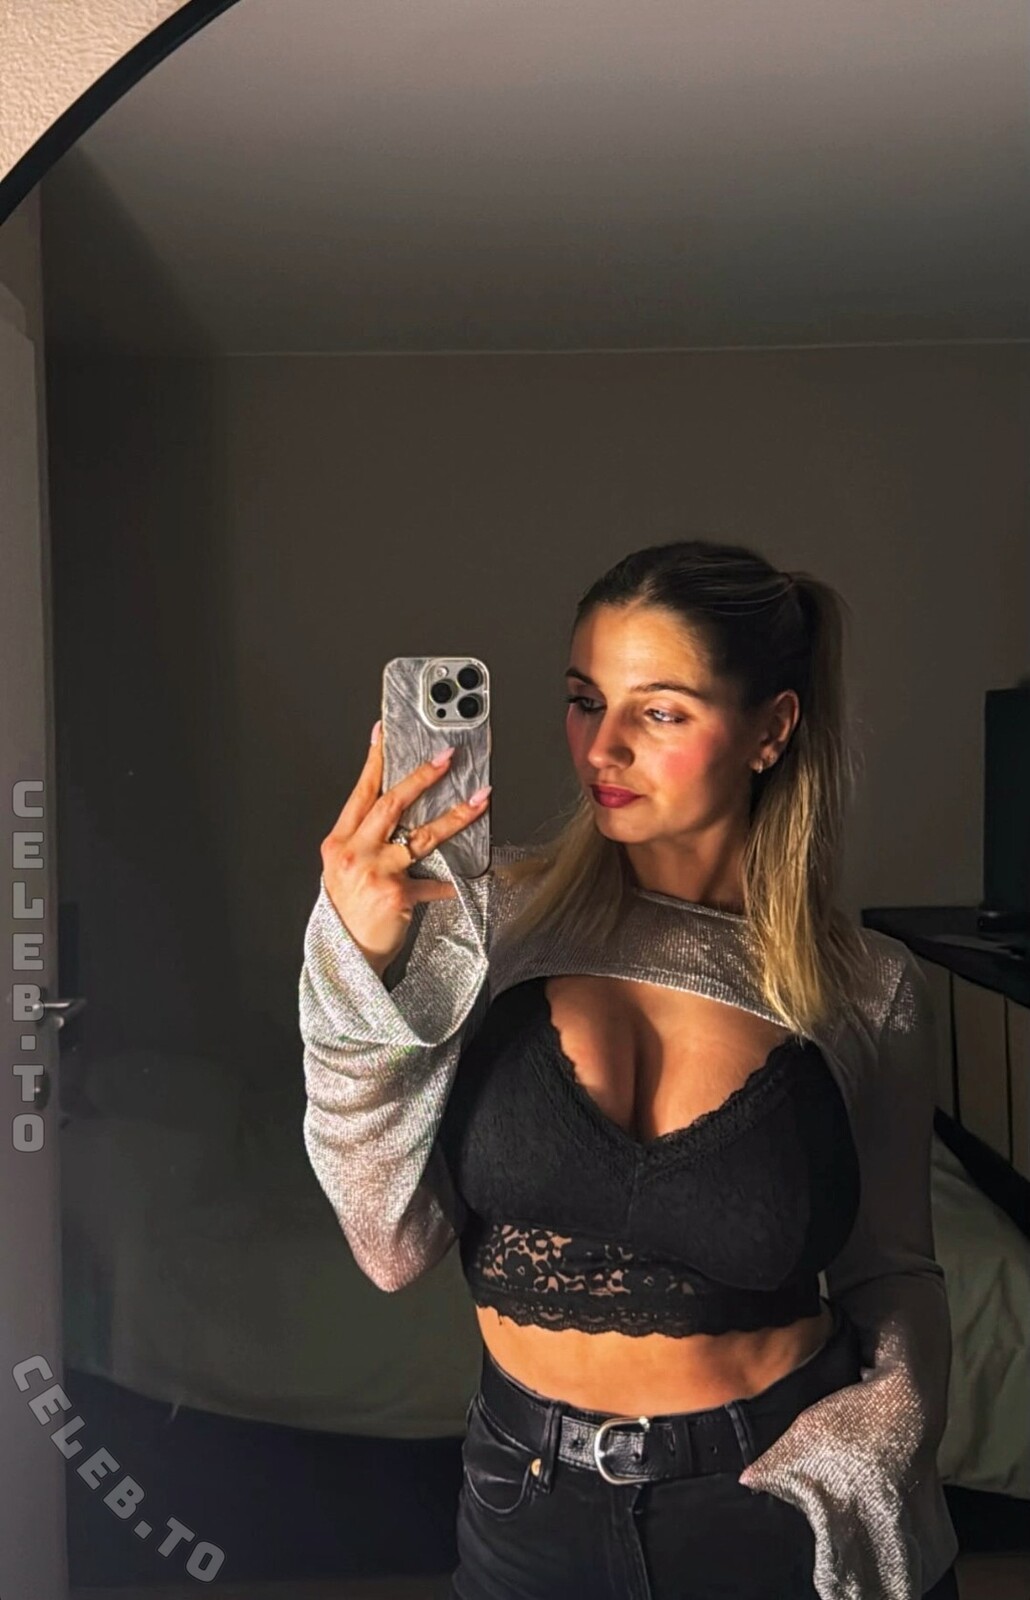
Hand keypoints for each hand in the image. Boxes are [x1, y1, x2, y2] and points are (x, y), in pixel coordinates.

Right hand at [319, 728, 490, 977]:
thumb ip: (363, 841)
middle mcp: (354, 853)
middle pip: (391, 805)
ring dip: (455, 816)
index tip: (386, 733)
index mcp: (338, 842)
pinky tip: (476, 876)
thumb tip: (396, 811)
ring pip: (420, 836)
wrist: (346, 957)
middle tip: (445, 757)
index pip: (361, 793)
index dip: (374, 761)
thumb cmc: (347, 913)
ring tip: (479, 800)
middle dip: (421, 777)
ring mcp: (374, 873)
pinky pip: (434, 883)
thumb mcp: (343, 870)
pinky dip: (454, 881)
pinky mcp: (396, 895)